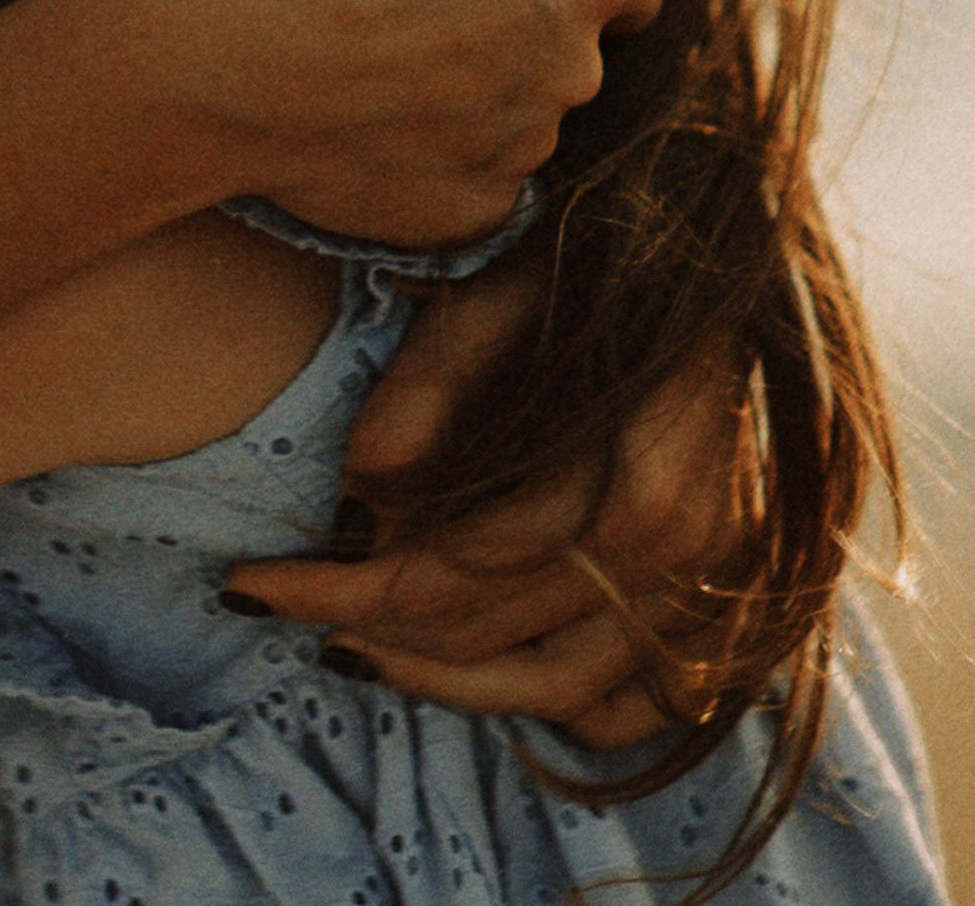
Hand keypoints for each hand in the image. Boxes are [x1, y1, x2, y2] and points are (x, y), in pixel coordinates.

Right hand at [129, 0, 671, 247]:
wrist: (210, 50)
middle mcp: (574, 71)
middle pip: (578, 45)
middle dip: (521, 18)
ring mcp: (520, 151)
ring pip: (524, 110)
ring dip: (478, 84)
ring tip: (376, 46)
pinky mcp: (464, 214)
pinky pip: (476, 175)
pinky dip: (438, 147)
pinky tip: (367, 110)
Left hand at [223, 264, 753, 746]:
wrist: (704, 267)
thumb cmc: (592, 270)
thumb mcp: (498, 292)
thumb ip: (431, 386)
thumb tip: (359, 501)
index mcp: (640, 473)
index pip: (465, 566)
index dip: (344, 584)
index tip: (250, 578)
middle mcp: (692, 555)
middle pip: (496, 631)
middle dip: (370, 622)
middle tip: (281, 601)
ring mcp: (718, 596)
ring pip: (553, 689)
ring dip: (436, 676)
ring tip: (347, 640)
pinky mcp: (724, 615)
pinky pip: (627, 707)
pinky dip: (540, 701)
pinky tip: (464, 663)